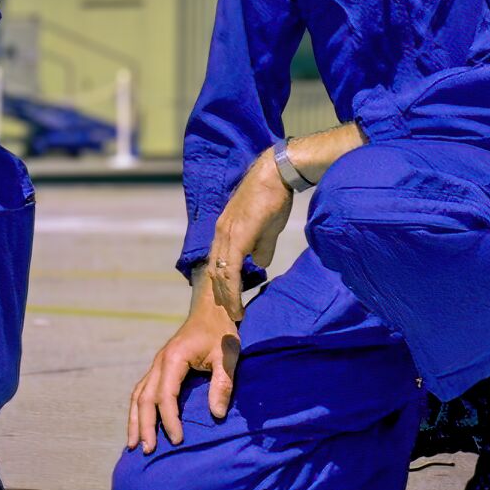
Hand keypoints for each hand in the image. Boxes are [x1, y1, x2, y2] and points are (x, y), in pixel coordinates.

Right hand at [127, 268, 240, 453]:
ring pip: (138, 395)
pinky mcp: (159, 366)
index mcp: (173, 359)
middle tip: (147, 450)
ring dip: (135, 420)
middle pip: (144, 398)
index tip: (178, 440)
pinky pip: (142, 390)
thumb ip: (222, 384)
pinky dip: (137, 409)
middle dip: (144, 425)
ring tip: (133, 444)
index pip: (165, 395)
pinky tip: (138, 424)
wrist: (212, 307)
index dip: (170, 419)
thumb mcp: (227, 355)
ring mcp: (157, 363)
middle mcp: (159, 362)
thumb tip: (216, 415)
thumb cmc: (221, 331)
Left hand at [209, 153, 293, 321]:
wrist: (275, 174)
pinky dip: (233, 288)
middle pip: (214, 271)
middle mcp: (220, 233)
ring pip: (221, 273)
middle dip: (221, 295)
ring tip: (235, 314)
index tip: (229, 302)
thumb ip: (261, 247)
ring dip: (227, 296)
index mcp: (225, 231)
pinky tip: (238, 302)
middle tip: (230, 315)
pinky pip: (231, 268)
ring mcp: (227, 233)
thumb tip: (260, 263)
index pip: (217, 263)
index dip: (222, 284)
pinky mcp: (238, 235)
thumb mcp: (267, 229)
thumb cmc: (273, 197)